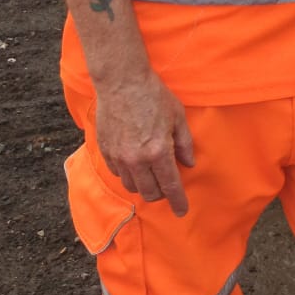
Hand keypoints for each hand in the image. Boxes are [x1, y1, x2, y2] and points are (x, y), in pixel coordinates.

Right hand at [95, 69, 195, 216]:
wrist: (122, 82)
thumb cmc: (154, 96)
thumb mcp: (177, 116)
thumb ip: (184, 143)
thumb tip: (188, 164)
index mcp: (158, 151)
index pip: (170, 186)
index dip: (178, 201)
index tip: (182, 211)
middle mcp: (137, 159)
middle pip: (149, 192)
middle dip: (161, 194)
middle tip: (167, 186)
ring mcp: (119, 157)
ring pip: (132, 186)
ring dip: (144, 185)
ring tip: (151, 174)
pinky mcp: (106, 152)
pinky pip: (118, 174)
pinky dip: (129, 174)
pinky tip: (135, 163)